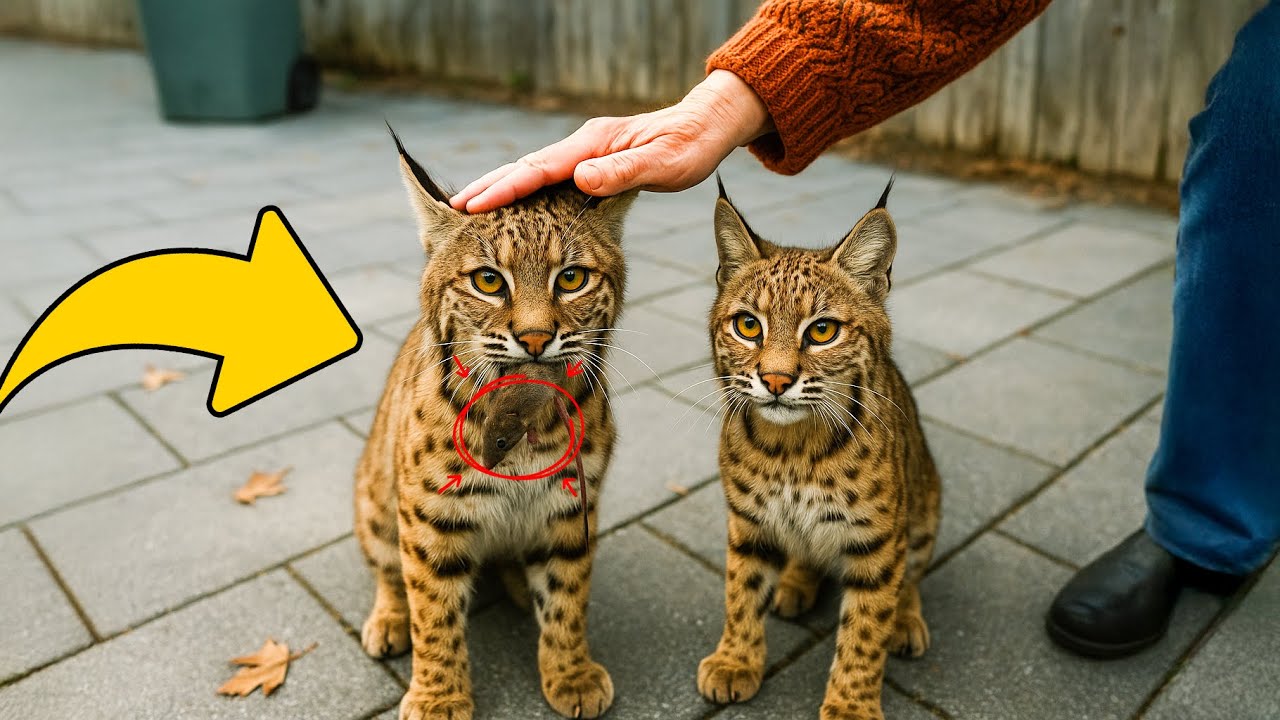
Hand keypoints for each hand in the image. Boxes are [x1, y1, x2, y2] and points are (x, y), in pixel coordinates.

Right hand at [450, 70, 772, 212]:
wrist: (706, 127)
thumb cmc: (690, 147)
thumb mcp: (663, 164)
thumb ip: (622, 173)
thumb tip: (580, 179)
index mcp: (594, 144)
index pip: (540, 168)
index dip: (507, 188)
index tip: (475, 205)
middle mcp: (583, 146)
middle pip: (526, 166)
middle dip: (489, 186)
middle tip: (454, 208)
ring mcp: (585, 154)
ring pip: (533, 171)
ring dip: (501, 188)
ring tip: (469, 207)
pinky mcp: (591, 163)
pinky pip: (549, 178)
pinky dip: (524, 190)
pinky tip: (512, 205)